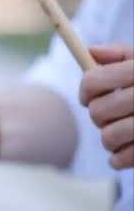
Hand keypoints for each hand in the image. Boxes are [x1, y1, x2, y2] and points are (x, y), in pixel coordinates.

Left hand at [80, 44, 133, 169]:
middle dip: (100, 115)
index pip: (93, 81)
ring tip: (122, 132)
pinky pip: (121, 159)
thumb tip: (91, 51)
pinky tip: (125, 151)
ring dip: (110, 137)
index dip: (85, 90)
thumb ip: (121, 54)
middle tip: (112, 114)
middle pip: (97, 112)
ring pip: (107, 137)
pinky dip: (119, 158)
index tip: (89, 97)